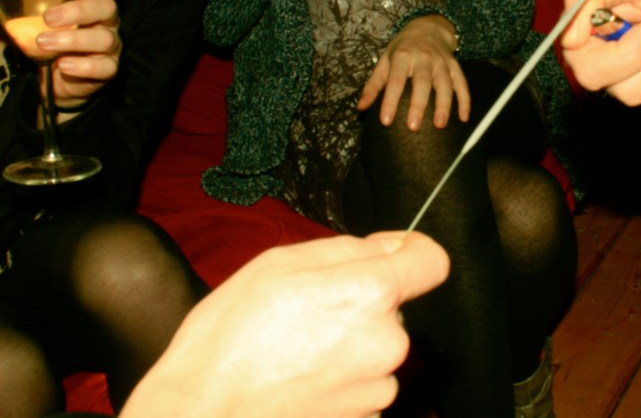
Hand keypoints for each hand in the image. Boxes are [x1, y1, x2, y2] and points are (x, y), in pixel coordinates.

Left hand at [34, 0, 120, 108]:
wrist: (45, 76)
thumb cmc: (37, 35)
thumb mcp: (25, 11)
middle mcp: (105, 19)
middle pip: (108, 7)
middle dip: (79, 10)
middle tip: (48, 18)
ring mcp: (109, 45)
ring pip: (105, 39)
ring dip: (73, 40)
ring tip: (43, 43)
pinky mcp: (108, 69)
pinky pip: (106, 67)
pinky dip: (84, 66)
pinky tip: (63, 65)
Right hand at [121, 231, 449, 417]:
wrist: (203, 411)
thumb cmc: (231, 339)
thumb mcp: (281, 264)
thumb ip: (349, 249)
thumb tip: (393, 245)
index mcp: (370, 294)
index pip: (432, 261)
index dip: (412, 253)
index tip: (395, 254)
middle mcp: (386, 342)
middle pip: (394, 308)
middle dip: (360, 304)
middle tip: (308, 311)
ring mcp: (378, 387)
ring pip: (378, 349)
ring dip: (350, 345)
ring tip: (297, 350)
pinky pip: (365, 386)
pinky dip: (342, 381)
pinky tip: (302, 378)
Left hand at [357, 15, 468, 130]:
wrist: (428, 28)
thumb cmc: (402, 48)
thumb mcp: (384, 60)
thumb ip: (373, 85)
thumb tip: (361, 107)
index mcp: (402, 56)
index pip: (395, 80)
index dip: (390, 101)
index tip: (386, 121)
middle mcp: (423, 58)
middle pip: (422, 83)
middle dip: (418, 105)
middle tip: (413, 127)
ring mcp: (441, 62)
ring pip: (445, 84)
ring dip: (444, 105)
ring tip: (440, 125)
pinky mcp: (454, 66)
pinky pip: (462, 84)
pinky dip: (465, 100)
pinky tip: (463, 118)